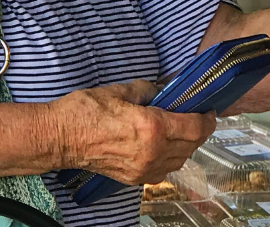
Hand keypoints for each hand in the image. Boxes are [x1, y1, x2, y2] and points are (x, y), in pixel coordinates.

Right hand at [50, 80, 214, 184]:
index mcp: (153, 127)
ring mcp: (143, 169)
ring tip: (183, 130)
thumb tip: (163, 90)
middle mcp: (153, 152)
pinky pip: (163, 171)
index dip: (207, 119)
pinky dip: (171, 158)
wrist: (60, 138)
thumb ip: (148, 90)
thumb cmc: (86, 111)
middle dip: (199, 131)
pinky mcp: (133, 179)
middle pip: (191, 145)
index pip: (195, 127)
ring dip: (187, 146)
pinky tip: (166, 146)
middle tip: (199, 117)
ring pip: (180, 160)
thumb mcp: (121, 90)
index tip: (210, 110)